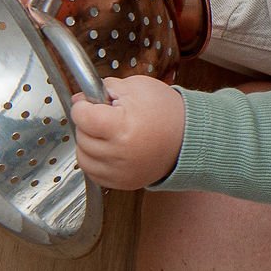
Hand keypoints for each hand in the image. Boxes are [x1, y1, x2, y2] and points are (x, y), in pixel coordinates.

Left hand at [69, 76, 185, 189]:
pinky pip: (93, 173)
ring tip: (107, 133)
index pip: (81, 115)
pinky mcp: (122, 182)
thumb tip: (80, 98)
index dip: (84, 105)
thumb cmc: (168, 113)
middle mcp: (119, 153)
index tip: (91, 103)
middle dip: (88, 123)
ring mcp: (120, 171)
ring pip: (83, 155)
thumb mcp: (139, 87)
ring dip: (89, 142)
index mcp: (122, 127)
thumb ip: (106, 88)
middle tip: (106, 116)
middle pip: (81, 135)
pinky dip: (95, 160)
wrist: (190, 137)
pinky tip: (109, 149)